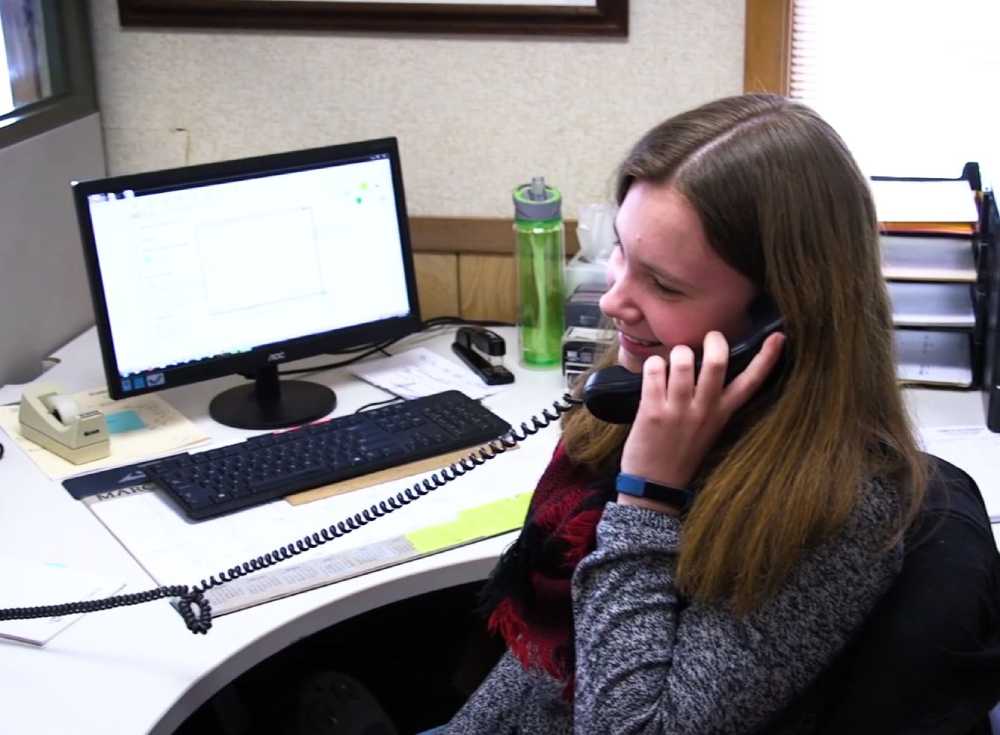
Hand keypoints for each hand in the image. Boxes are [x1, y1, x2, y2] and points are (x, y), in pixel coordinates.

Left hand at [619, 331, 785, 495]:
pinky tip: (653, 371)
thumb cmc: (681, 452)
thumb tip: (712, 364)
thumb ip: (714, 400)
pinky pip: (654, 371)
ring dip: (677, 352)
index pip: (751, 382)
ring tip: (672, 361)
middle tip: (707, 338)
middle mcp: (704, 410)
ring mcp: (678, 410)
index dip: (766, 358)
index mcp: (723, 413)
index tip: (778, 336)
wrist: (655, 485)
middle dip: (714, 340)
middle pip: (717, 361)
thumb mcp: (709, 428)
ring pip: (682, 360)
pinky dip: (653, 364)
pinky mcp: (652, 411)